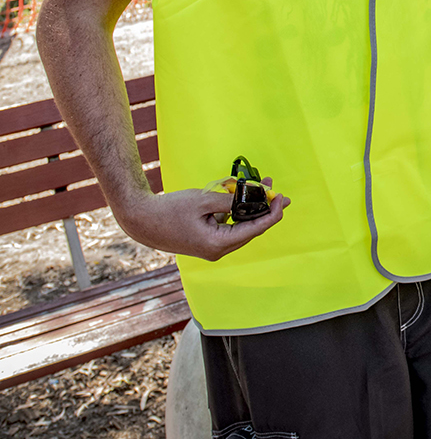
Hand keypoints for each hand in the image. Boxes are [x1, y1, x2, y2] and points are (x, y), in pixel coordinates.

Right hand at [115, 179, 290, 261]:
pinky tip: (241, 196)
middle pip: (250, 229)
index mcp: (218, 245)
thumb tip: (253, 197)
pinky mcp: (206, 241)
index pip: (256, 229)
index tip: (281, 197)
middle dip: (264, 208)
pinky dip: (236, 212)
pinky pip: (228, 226)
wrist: (140, 219)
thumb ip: (231, 200)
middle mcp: (218, 250)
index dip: (272, 213)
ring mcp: (212, 248)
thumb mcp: (204, 200)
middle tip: (274, 188)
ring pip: (240, 227)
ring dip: (250, 208)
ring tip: (261, 187)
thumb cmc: (169, 210)